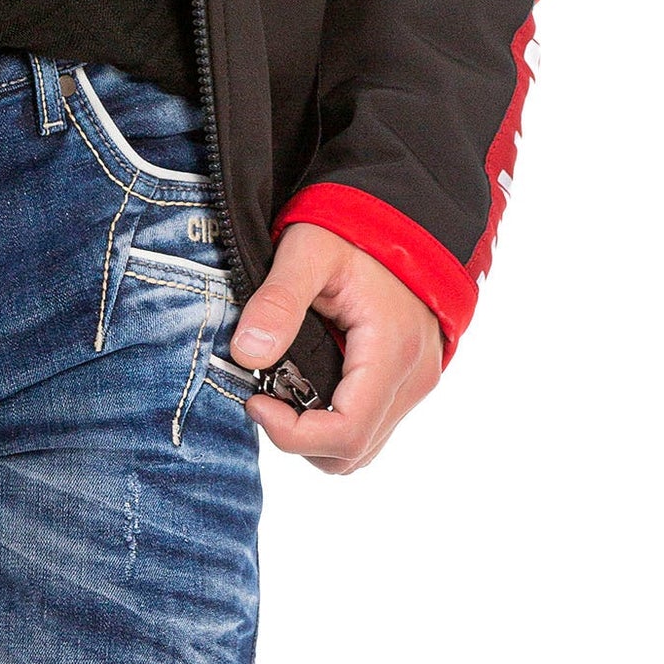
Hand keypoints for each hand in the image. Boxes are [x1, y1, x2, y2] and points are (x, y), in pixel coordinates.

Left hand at [230, 221, 441, 471]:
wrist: (403, 211)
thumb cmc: (355, 226)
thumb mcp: (307, 250)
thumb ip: (278, 301)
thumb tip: (246, 356)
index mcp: (391, 351)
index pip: (346, 433)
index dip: (292, 434)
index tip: (253, 400)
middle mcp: (413, 378)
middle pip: (352, 452)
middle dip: (299, 437)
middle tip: (262, 393)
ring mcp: (416, 382)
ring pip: (363, 447)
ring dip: (316, 434)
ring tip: (282, 386)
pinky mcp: (409, 380)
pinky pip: (372, 426)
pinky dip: (335, 421)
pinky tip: (307, 382)